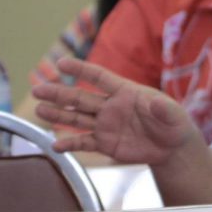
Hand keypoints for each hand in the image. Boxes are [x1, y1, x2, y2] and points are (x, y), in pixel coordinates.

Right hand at [32, 58, 198, 164]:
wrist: (172, 148)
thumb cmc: (173, 123)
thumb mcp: (174, 115)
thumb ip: (163, 109)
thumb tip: (155, 103)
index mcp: (126, 92)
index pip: (100, 77)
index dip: (81, 70)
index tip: (61, 63)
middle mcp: (111, 106)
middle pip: (81, 98)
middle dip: (59, 93)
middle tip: (37, 90)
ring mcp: (106, 125)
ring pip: (77, 118)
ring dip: (58, 115)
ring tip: (38, 110)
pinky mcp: (105, 143)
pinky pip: (84, 142)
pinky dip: (70, 144)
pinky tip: (55, 146)